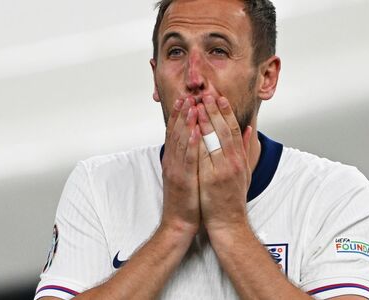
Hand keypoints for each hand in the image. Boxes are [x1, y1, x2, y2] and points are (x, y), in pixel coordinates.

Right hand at [161, 97, 201, 235]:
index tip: (186, 99)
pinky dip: (190, 143)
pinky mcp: (183, 179)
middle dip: (183, 112)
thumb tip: (194, 146)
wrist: (178, 224)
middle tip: (188, 95)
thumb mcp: (188, 176)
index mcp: (174, 161)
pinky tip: (195, 130)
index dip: (180, 115)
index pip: (176, 133)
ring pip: (181, 141)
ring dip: (186, 122)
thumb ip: (190, 160)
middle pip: (176, 132)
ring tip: (192, 105)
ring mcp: (176, 170)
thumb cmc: (187, 202)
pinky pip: (188, 158)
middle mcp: (172, 162)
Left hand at [196, 95, 253, 232]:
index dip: (226, 112)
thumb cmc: (233, 199)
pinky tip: (192, 128)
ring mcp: (222, 170)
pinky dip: (198, 140)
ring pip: (213, 140)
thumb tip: (249, 129)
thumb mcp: (244, 172)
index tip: (219, 97)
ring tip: (197, 104)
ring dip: (205, 120)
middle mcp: (233, 162)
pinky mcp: (211, 179)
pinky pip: (203, 156)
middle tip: (206, 93)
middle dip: (214, 110)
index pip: (234, 129)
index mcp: (239, 159)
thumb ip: (245, 149)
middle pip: (224, 130)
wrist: (228, 223)